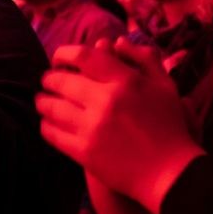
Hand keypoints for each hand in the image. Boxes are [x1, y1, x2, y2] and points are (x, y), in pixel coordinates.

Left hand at [37, 38, 203, 213]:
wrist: (169, 172)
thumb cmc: (169, 126)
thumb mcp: (165, 85)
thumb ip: (144, 58)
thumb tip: (116, 41)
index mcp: (126, 81)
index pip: (83, 56)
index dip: (63, 54)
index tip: (58, 59)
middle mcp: (106, 101)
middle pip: (61, 81)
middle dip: (49, 79)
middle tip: (48, 81)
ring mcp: (92, 128)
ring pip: (51, 107)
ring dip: (43, 101)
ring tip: (43, 101)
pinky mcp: (84, 152)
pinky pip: (52, 133)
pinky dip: (46, 126)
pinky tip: (48, 124)